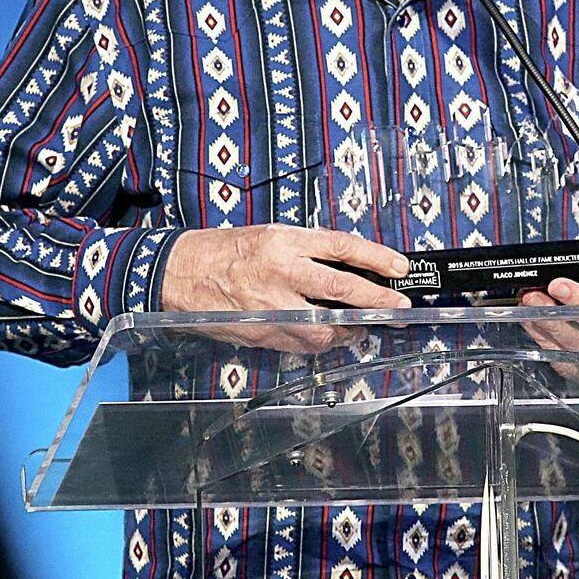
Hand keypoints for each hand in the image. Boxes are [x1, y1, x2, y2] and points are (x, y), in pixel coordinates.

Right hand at [160, 224, 411, 351]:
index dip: (376, 258)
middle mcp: (280, 271)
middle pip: (342, 288)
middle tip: (398, 307)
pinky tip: (332, 337)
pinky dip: (323, 343)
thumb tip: (349, 266)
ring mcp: (272, 306)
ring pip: (326, 326)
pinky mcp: (263, 332)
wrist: (179, 274)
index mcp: (284, 241)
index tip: (399, 267)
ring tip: (363, 326)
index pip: (342, 247)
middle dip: (376, 301)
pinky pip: (303, 344)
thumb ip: (308, 249)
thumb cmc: (224, 251)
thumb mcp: (270, 234)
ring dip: (351, 329)